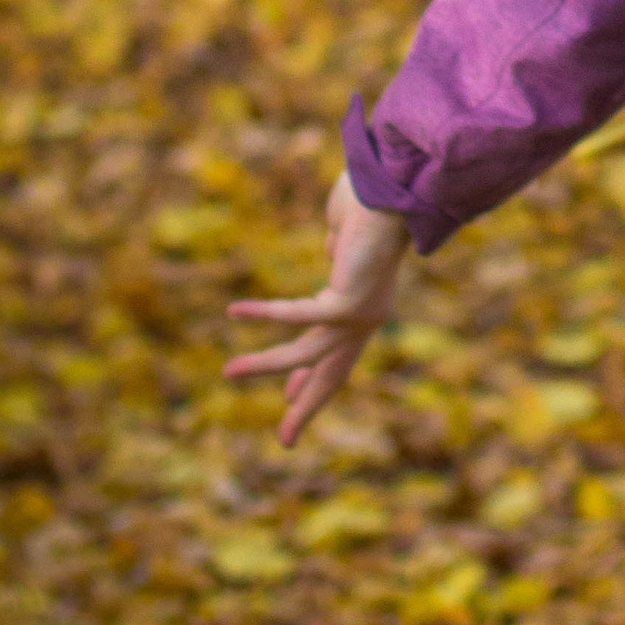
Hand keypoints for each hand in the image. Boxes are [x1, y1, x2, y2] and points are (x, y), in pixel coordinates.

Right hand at [224, 171, 411, 445]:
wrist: (396, 183)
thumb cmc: (375, 200)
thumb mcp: (352, 234)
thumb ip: (341, 252)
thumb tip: (335, 250)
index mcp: (367, 304)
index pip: (338, 353)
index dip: (313, 377)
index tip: (290, 396)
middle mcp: (368, 315)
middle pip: (333, 373)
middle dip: (307, 405)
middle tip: (285, 441)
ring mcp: (361, 313)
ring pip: (307, 354)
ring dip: (266, 365)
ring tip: (228, 371)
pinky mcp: (349, 304)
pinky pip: (297, 316)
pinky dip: (266, 315)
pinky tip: (235, 311)